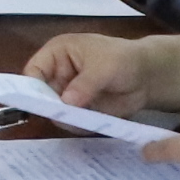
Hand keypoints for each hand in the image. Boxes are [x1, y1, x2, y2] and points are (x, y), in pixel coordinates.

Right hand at [24, 30, 154, 111]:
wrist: (148, 76)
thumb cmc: (123, 59)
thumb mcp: (104, 67)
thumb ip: (84, 84)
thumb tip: (65, 102)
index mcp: (57, 53)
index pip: (34, 70)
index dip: (32, 87)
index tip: (39, 104)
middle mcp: (58, 74)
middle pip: (41, 95)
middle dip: (50, 107)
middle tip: (63, 116)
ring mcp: (68, 94)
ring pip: (55, 111)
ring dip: (66, 118)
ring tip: (84, 119)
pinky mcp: (79, 110)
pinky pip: (71, 122)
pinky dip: (78, 126)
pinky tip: (92, 123)